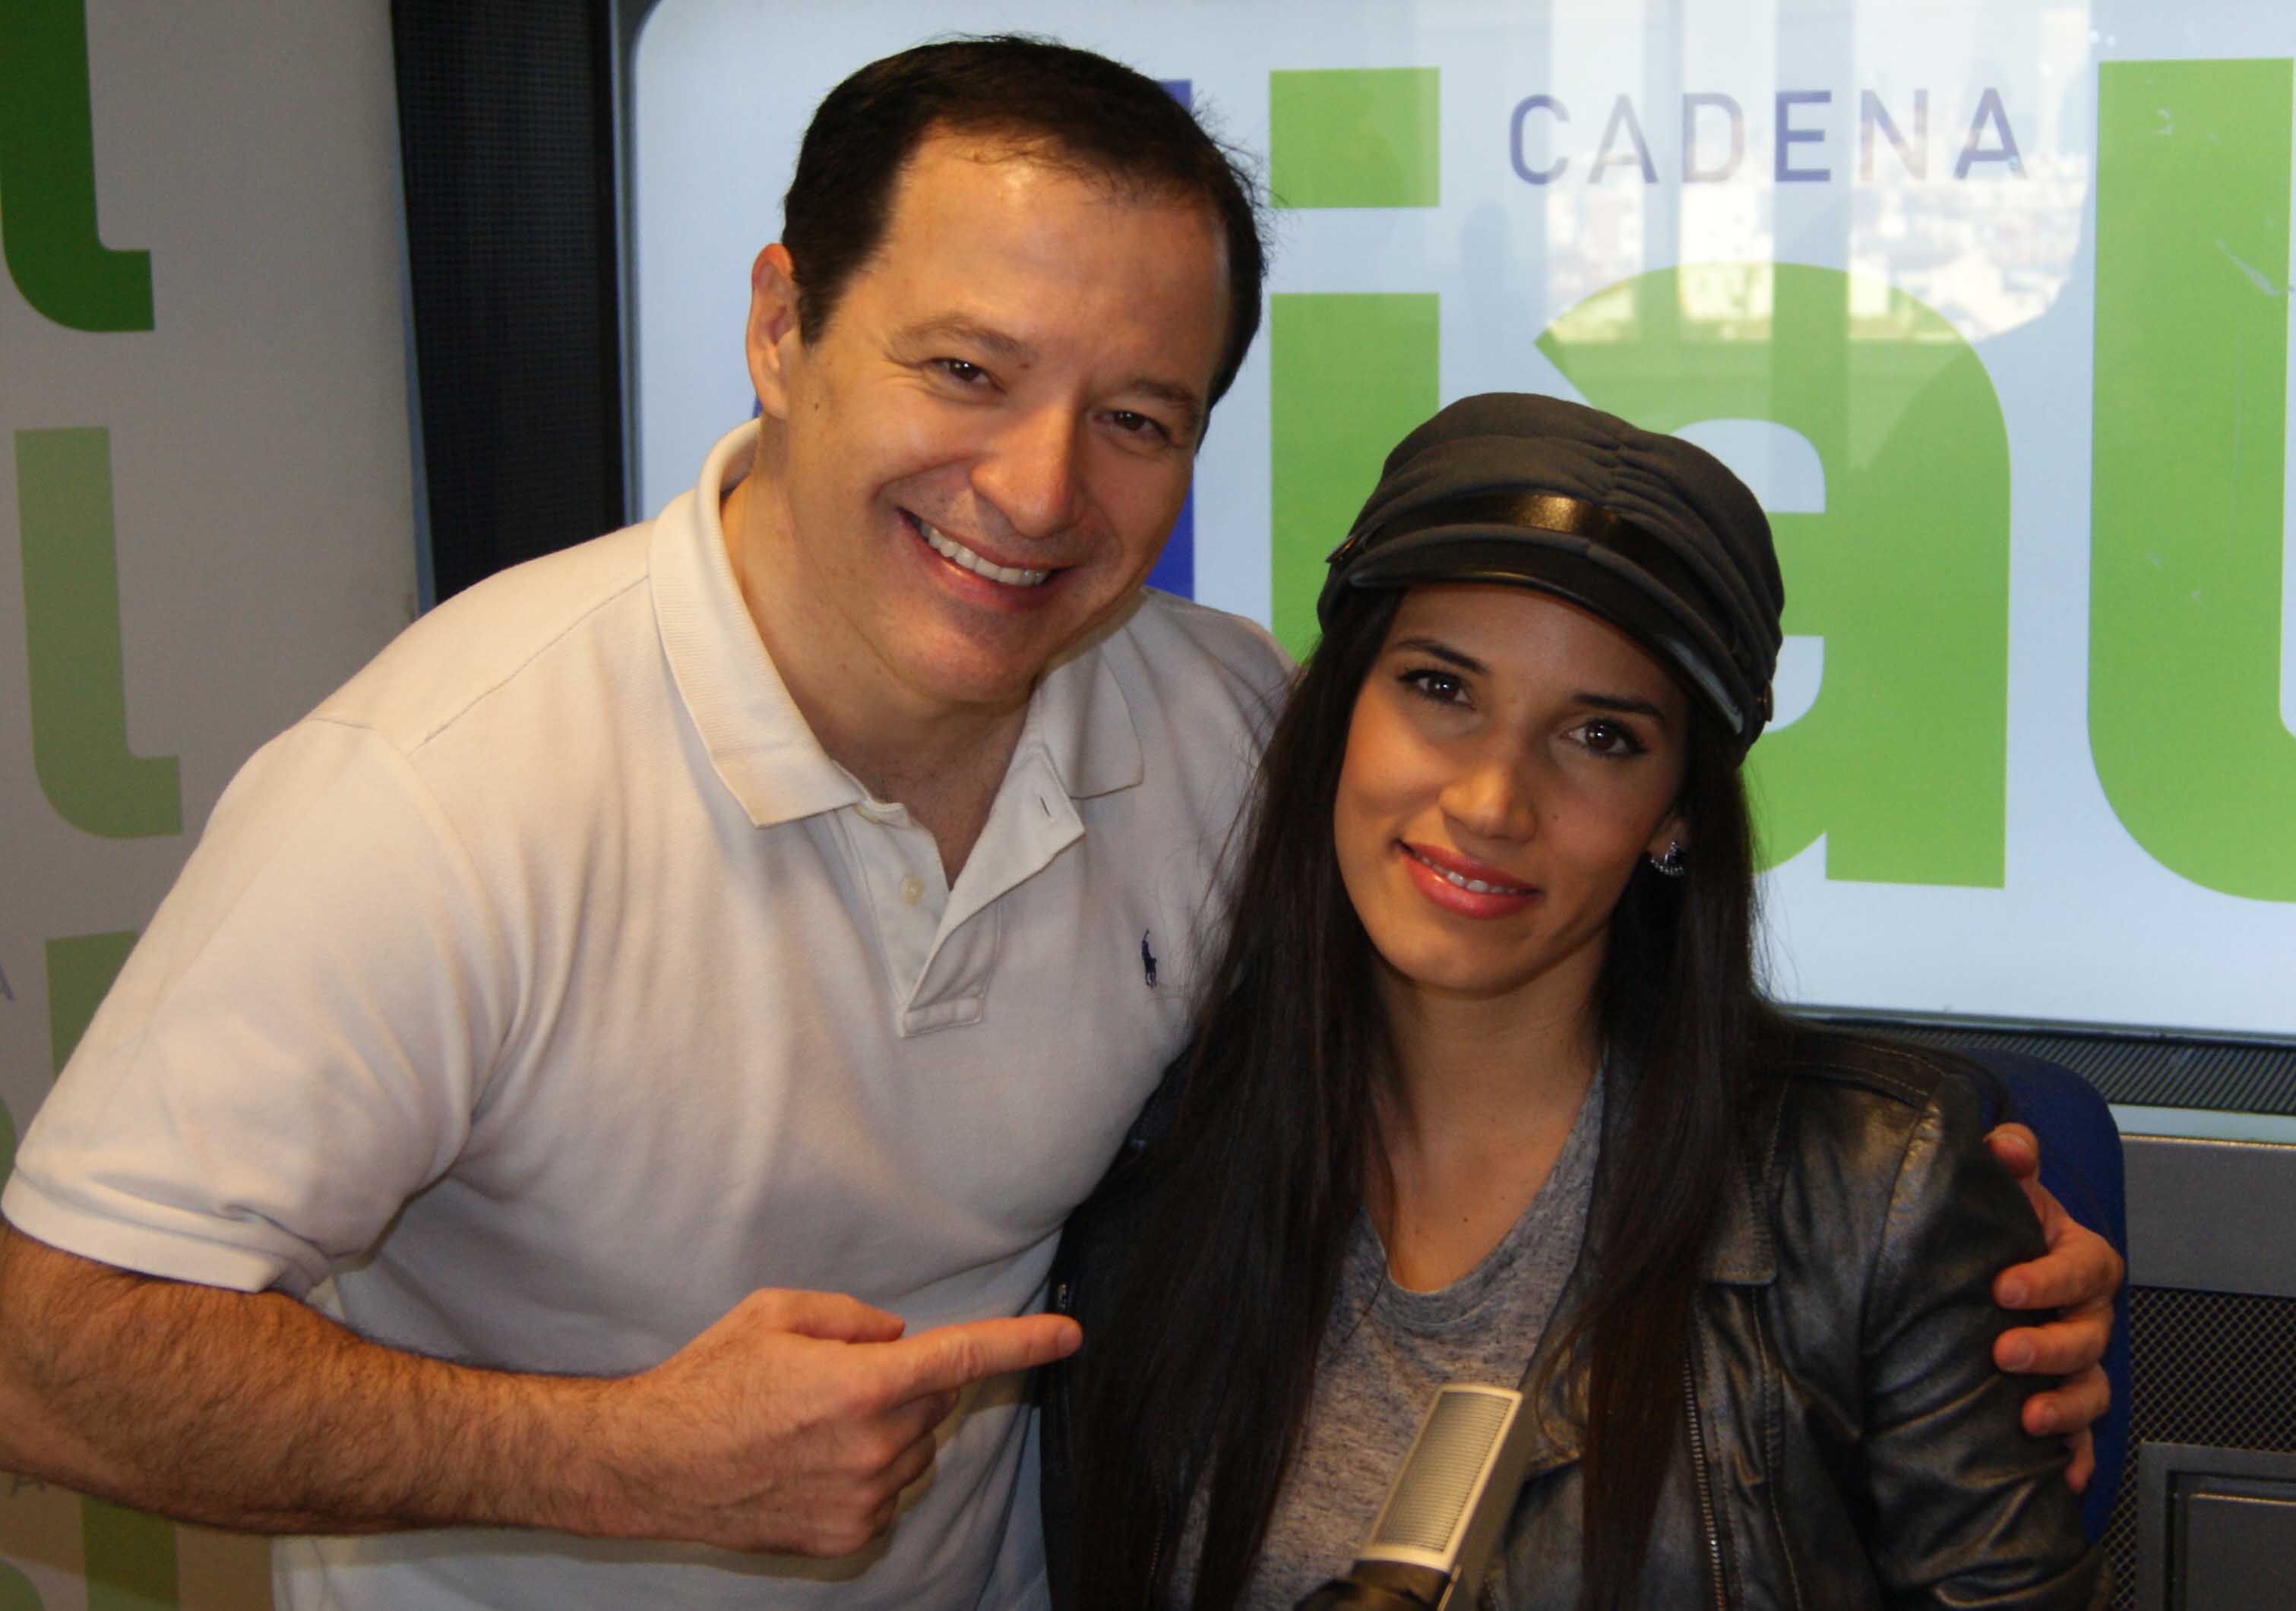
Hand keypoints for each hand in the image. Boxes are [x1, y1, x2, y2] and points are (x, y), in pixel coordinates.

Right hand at [596, 1288, 1079, 1554]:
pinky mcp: (849, 1533)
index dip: (1023, 1344)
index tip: (1068, 1336)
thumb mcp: (776, 1313)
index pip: (963, 1358)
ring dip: (892, 1428)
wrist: (651, 1465)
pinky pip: (890, 1488)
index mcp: (861, 1384)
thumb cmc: (709, 1379)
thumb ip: (853, 1318)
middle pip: (938, 1401)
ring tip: (816, 1423)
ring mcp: (864, 1498)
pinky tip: (813, 1459)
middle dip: (913, 1381)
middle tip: (846, 1376)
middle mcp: (873, 1447)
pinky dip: (871, 1468)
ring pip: (917, 1448)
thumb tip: (899, 1338)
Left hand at [1982, 1122, 2122, 1490]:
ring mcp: (2078, 1362)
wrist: (1987, 1267)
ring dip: (2065, 1409)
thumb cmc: (2001, 1227)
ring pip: (2092, 1390)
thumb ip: (2007, 1159)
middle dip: (2051, 1349)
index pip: (2082, 1268)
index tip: (2004, 1286)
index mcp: (2078, 1260)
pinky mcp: (2060, 1400)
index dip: (2048, 1279)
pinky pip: (2081, 1437)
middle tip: (2005, 1353)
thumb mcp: (2004, 1189)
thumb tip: (2007, 1143)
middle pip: (2089, 1337)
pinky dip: (2076, 1458)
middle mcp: (2086, 1314)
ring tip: (2027, 1419)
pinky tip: (2061, 1477)